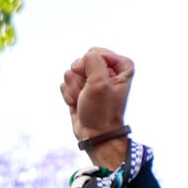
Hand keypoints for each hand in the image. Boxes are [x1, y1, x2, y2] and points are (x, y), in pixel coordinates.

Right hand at [60, 48, 133, 168]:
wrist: (95, 135)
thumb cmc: (102, 111)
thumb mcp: (100, 82)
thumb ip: (92, 60)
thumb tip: (78, 63)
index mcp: (121, 67)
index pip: (96, 52)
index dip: (91, 65)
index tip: (95, 80)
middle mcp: (107, 71)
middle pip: (81, 61)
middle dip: (81, 78)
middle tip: (89, 94)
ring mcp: (92, 80)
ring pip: (71, 72)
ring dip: (74, 89)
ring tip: (84, 101)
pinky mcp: (80, 89)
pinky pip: (65, 83)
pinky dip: (69, 95)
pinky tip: (78, 104)